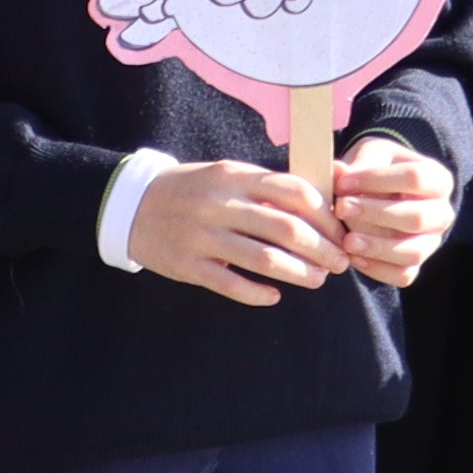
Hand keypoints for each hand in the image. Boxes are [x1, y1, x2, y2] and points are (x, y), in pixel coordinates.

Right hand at [135, 161, 342, 306]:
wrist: (132, 205)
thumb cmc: (192, 190)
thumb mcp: (226, 175)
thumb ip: (264, 188)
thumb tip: (318, 206)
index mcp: (235, 176)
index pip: (294, 192)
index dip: (325, 215)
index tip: (340, 232)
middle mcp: (221, 204)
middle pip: (286, 229)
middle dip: (322, 249)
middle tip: (339, 263)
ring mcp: (203, 236)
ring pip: (264, 259)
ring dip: (299, 273)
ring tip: (317, 279)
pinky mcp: (189, 265)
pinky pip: (231, 284)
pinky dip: (258, 293)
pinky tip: (274, 296)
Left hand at [327, 135, 455, 285]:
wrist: (378, 194)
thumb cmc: (376, 169)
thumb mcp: (370, 156)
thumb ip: (358, 164)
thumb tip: (339, 172)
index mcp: (437, 179)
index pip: (415, 178)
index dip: (377, 180)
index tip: (342, 183)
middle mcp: (441, 213)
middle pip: (417, 218)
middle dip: (375, 214)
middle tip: (341, 208)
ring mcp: (431, 242)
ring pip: (414, 252)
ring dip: (377, 247)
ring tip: (347, 241)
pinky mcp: (416, 265)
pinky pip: (402, 275)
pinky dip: (376, 268)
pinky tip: (352, 256)